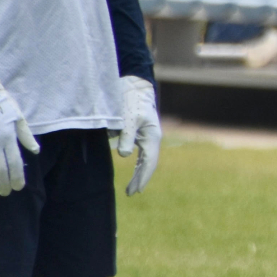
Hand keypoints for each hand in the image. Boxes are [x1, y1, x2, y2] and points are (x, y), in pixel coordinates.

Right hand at [0, 74, 38, 196]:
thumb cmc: (2, 104)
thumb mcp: (19, 117)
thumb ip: (26, 136)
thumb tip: (35, 151)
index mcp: (9, 136)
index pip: (15, 163)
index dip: (17, 177)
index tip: (18, 187)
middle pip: (0, 169)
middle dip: (4, 183)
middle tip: (6, 193)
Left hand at [113, 75, 161, 194]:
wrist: (134, 83)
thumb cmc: (131, 98)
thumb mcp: (128, 117)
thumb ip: (126, 136)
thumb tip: (124, 155)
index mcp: (152, 136)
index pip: (149, 162)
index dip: (142, 177)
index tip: (136, 191)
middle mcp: (152, 137)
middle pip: (148, 163)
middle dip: (140, 179)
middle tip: (131, 193)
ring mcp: (147, 135)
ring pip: (145, 159)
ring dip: (139, 172)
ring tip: (132, 187)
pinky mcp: (140, 132)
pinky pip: (141, 152)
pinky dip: (137, 162)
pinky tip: (134, 168)